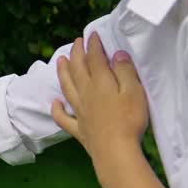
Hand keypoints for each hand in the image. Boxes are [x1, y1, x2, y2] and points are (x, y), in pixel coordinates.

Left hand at [50, 33, 148, 172]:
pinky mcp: (79, 129)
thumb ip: (124, 71)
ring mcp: (80, 112)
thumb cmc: (129, 121)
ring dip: (62, 73)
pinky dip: (57, 110)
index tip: (92, 35)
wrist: (116, 152)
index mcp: (100, 83)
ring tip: (59, 61)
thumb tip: (116, 54)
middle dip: (76, 53)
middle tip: (75, 42)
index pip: (95, 59)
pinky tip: (53, 103)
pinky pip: (64, 118)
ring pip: (67, 88)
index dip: (93, 45)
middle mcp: (86, 94)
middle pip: (77, 69)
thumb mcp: (134, 91)